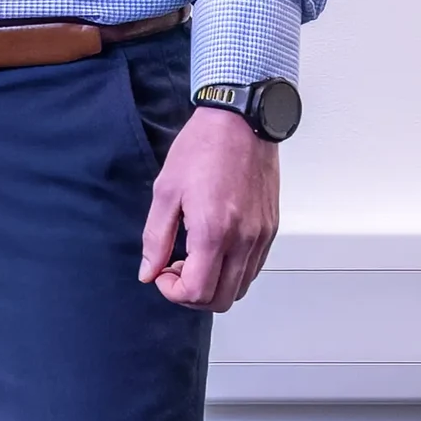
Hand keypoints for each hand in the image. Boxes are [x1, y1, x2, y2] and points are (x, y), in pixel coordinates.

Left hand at [138, 105, 278, 312]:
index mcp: (213, 231)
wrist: (241, 120)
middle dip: (193, 295)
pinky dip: (233, 271)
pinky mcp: (270, 228)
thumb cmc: (203, 148)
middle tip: (176, 270)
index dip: (174, 292)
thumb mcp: (166, 191)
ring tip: (195, 258)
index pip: (197, 292)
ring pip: (241, 287)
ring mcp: (261, 235)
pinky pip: (254, 267)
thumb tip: (149, 272)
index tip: (162, 273)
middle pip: (222, 299)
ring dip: (215, 284)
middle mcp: (243, 239)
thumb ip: (156, 238)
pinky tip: (215, 248)